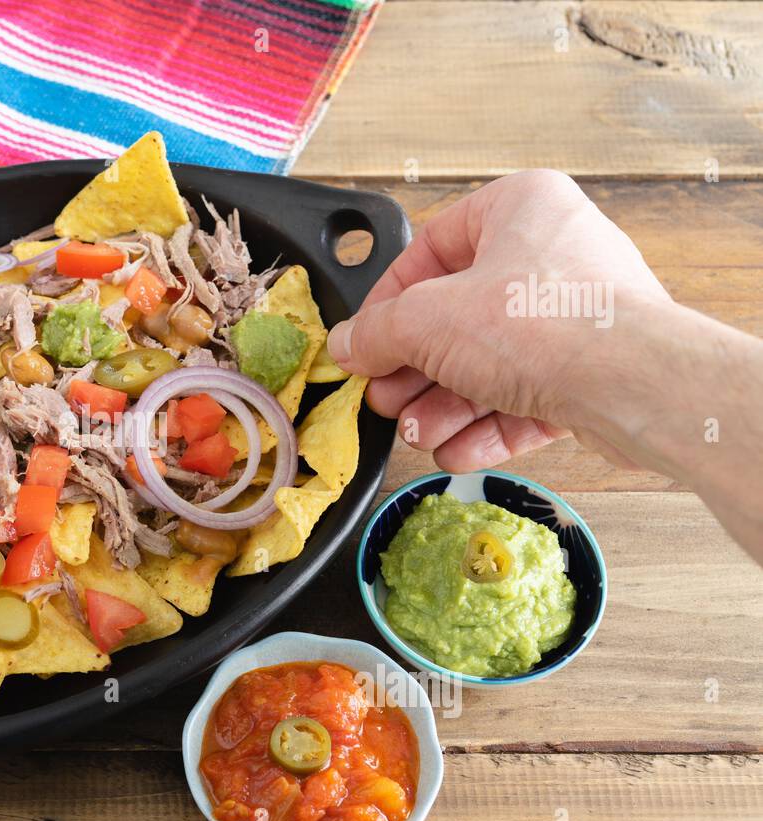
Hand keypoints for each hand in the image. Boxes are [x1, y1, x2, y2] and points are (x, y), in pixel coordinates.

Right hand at [327, 169, 672, 471]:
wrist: (633, 384)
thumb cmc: (541, 324)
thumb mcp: (427, 320)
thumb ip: (377, 332)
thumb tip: (346, 346)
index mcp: (519, 209)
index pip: (433, 247)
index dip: (389, 299)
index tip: (365, 339)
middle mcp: (553, 254)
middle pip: (458, 316)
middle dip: (415, 369)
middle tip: (384, 398)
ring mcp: (577, 316)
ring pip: (490, 363)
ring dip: (443, 406)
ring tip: (416, 433)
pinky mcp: (592, 373)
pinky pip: (525, 396)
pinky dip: (485, 426)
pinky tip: (453, 452)